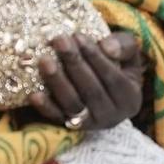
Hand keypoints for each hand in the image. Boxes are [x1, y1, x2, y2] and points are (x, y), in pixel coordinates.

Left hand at [26, 30, 144, 131]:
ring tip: (44, 60)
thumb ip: (125, 45)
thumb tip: (107, 47)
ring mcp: (90, 124)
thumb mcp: (128, 53)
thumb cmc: (117, 64)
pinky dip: (46, 108)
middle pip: (91, 90)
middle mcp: (112, 116)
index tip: (78, 36)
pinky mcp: (71, 127)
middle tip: (59, 40)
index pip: (112, 77)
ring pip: (73, 105)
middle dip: (73, 63)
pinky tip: (34, 94)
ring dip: (58, 82)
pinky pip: (57, 119)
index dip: (95, 57)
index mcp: (130, 98)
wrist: (106, 88)